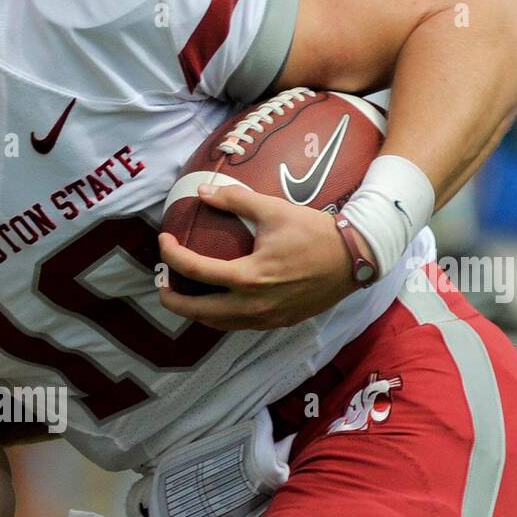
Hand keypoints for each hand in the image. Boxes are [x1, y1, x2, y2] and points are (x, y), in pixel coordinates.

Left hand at [158, 183, 370, 330]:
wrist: (354, 259)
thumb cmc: (315, 232)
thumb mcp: (274, 209)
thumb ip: (235, 200)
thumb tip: (203, 192)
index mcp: (248, 277)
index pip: (195, 270)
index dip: (171, 255)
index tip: (164, 242)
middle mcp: (253, 305)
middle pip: (198, 312)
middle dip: (172, 301)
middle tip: (161, 284)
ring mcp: (266, 318)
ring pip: (218, 324)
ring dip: (196, 312)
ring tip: (185, 294)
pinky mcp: (278, 322)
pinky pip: (239, 325)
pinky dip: (221, 316)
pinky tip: (217, 302)